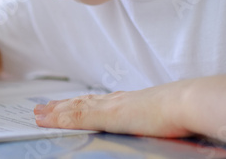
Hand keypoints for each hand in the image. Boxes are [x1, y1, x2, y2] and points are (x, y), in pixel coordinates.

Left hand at [33, 81, 192, 137]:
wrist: (186, 103)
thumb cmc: (180, 110)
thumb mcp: (162, 116)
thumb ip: (151, 118)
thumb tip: (155, 124)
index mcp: (126, 102)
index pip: (96, 102)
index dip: (78, 104)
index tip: (65, 105)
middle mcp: (114, 101)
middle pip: (80, 103)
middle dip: (60, 106)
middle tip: (42, 108)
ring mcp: (109, 106)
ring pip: (74, 108)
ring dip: (55, 111)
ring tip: (39, 113)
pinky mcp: (107, 115)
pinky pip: (77, 116)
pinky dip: (60, 117)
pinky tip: (48, 119)